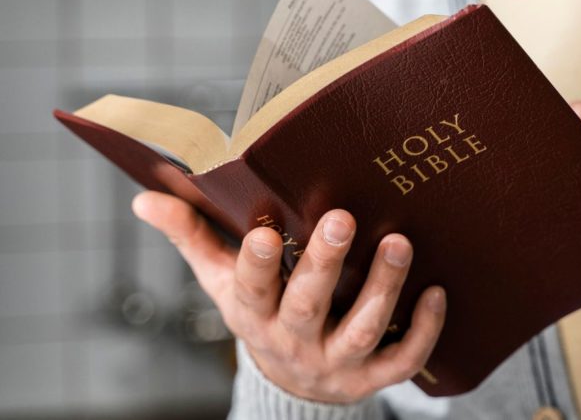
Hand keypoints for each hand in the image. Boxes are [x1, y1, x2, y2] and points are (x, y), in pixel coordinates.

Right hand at [132, 191, 445, 402]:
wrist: (292, 381)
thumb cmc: (260, 312)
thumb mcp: (222, 281)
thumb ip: (190, 236)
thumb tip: (143, 199)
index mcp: (254, 314)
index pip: (250, 290)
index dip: (256, 265)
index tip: (263, 232)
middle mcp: (292, 341)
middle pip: (307, 306)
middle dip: (324, 265)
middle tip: (342, 218)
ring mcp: (335, 363)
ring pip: (360, 330)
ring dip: (382, 288)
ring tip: (398, 243)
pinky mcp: (372, 377)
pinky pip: (401, 359)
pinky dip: (421, 330)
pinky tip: (437, 292)